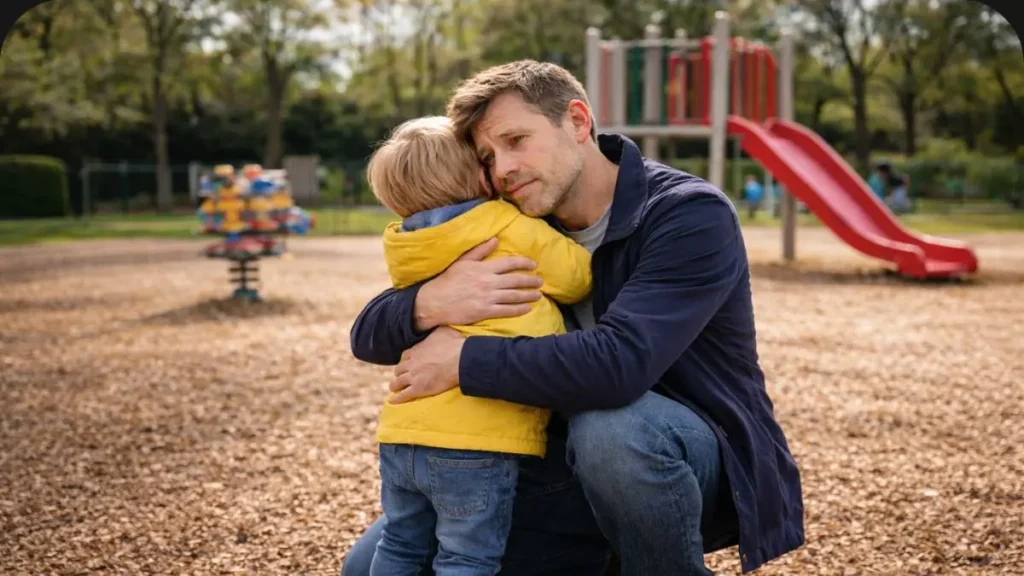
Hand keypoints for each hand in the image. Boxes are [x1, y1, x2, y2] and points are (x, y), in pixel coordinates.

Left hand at [390, 327, 464, 403]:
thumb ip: (434, 330)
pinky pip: (403, 395)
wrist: (460, 360)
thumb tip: (434, 325)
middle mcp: (412, 363)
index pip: (405, 356)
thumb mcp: (443, 330)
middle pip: (399, 369)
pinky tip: (392, 401)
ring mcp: (414, 376)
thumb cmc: (455, 345)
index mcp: (416, 350)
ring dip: (395, 385)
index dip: (405, 361)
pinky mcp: (418, 388)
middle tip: (400, 376)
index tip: (407, 363)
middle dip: (399, 373)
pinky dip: (396, 399)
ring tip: (394, 388)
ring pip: (398, 382)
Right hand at [413, 238, 542, 330]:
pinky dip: (518, 309)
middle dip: (531, 281)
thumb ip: (480, 250)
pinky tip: (527, 308)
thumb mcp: (462, 261)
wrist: (434, 302)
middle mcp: (488, 282)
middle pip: (515, 280)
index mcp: (483, 268)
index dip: (524, 263)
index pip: (509, 263)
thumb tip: (495, 239)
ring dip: (528, 295)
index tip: (534, 265)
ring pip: (514, 296)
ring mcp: (487, 298)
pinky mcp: (484, 311)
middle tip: (540, 281)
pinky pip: (506, 310)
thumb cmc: (447, 280)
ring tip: (538, 295)